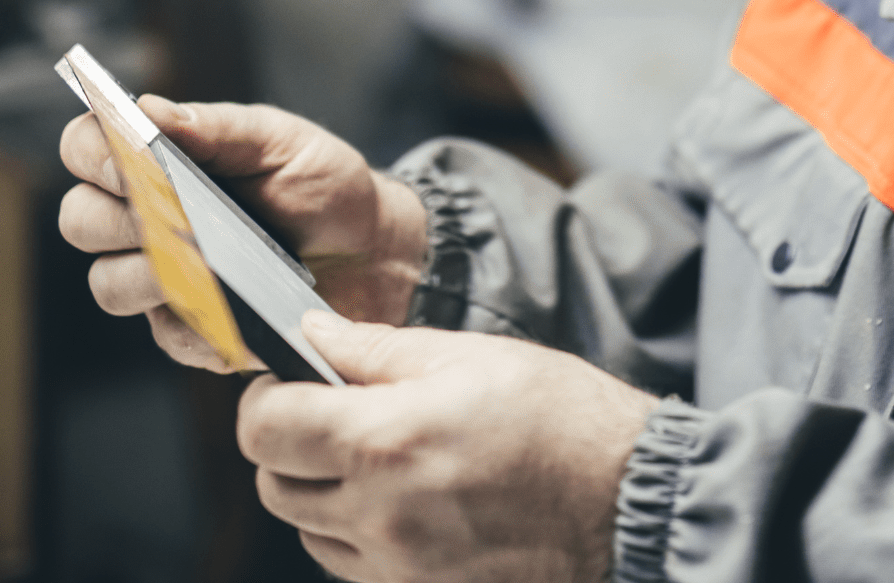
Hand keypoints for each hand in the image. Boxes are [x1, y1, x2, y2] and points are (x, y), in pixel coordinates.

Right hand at [57, 97, 428, 368]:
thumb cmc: (322, 185)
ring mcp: (162, 282)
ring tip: (194, 259)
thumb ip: (218, 128)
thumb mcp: (279, 142)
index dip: (91, 151)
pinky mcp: (192, 333)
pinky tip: (229, 301)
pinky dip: (195, 316)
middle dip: (111, 216)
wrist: (376, 249)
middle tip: (159, 212)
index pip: (86, 149)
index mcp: (158, 163)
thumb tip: (151, 111)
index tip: (127, 155)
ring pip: (108, 285)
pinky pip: (168, 335)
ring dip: (143, 272)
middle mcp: (145, 222)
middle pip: (81, 221)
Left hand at [240, 314, 657, 582]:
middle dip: (288, 444)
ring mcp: (399, 566)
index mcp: (385, 439)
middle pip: (274, 486)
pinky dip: (357, 533)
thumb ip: (375, 349)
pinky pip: (353, 567)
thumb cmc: (561, 418)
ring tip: (378, 458)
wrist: (628, 500)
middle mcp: (380, 513)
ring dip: (321, 492)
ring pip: (307, 532)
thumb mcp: (468, 356)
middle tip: (331, 413)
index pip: (265, 429)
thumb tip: (312, 334)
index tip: (287, 382)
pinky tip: (403, 500)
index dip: (264, 398)